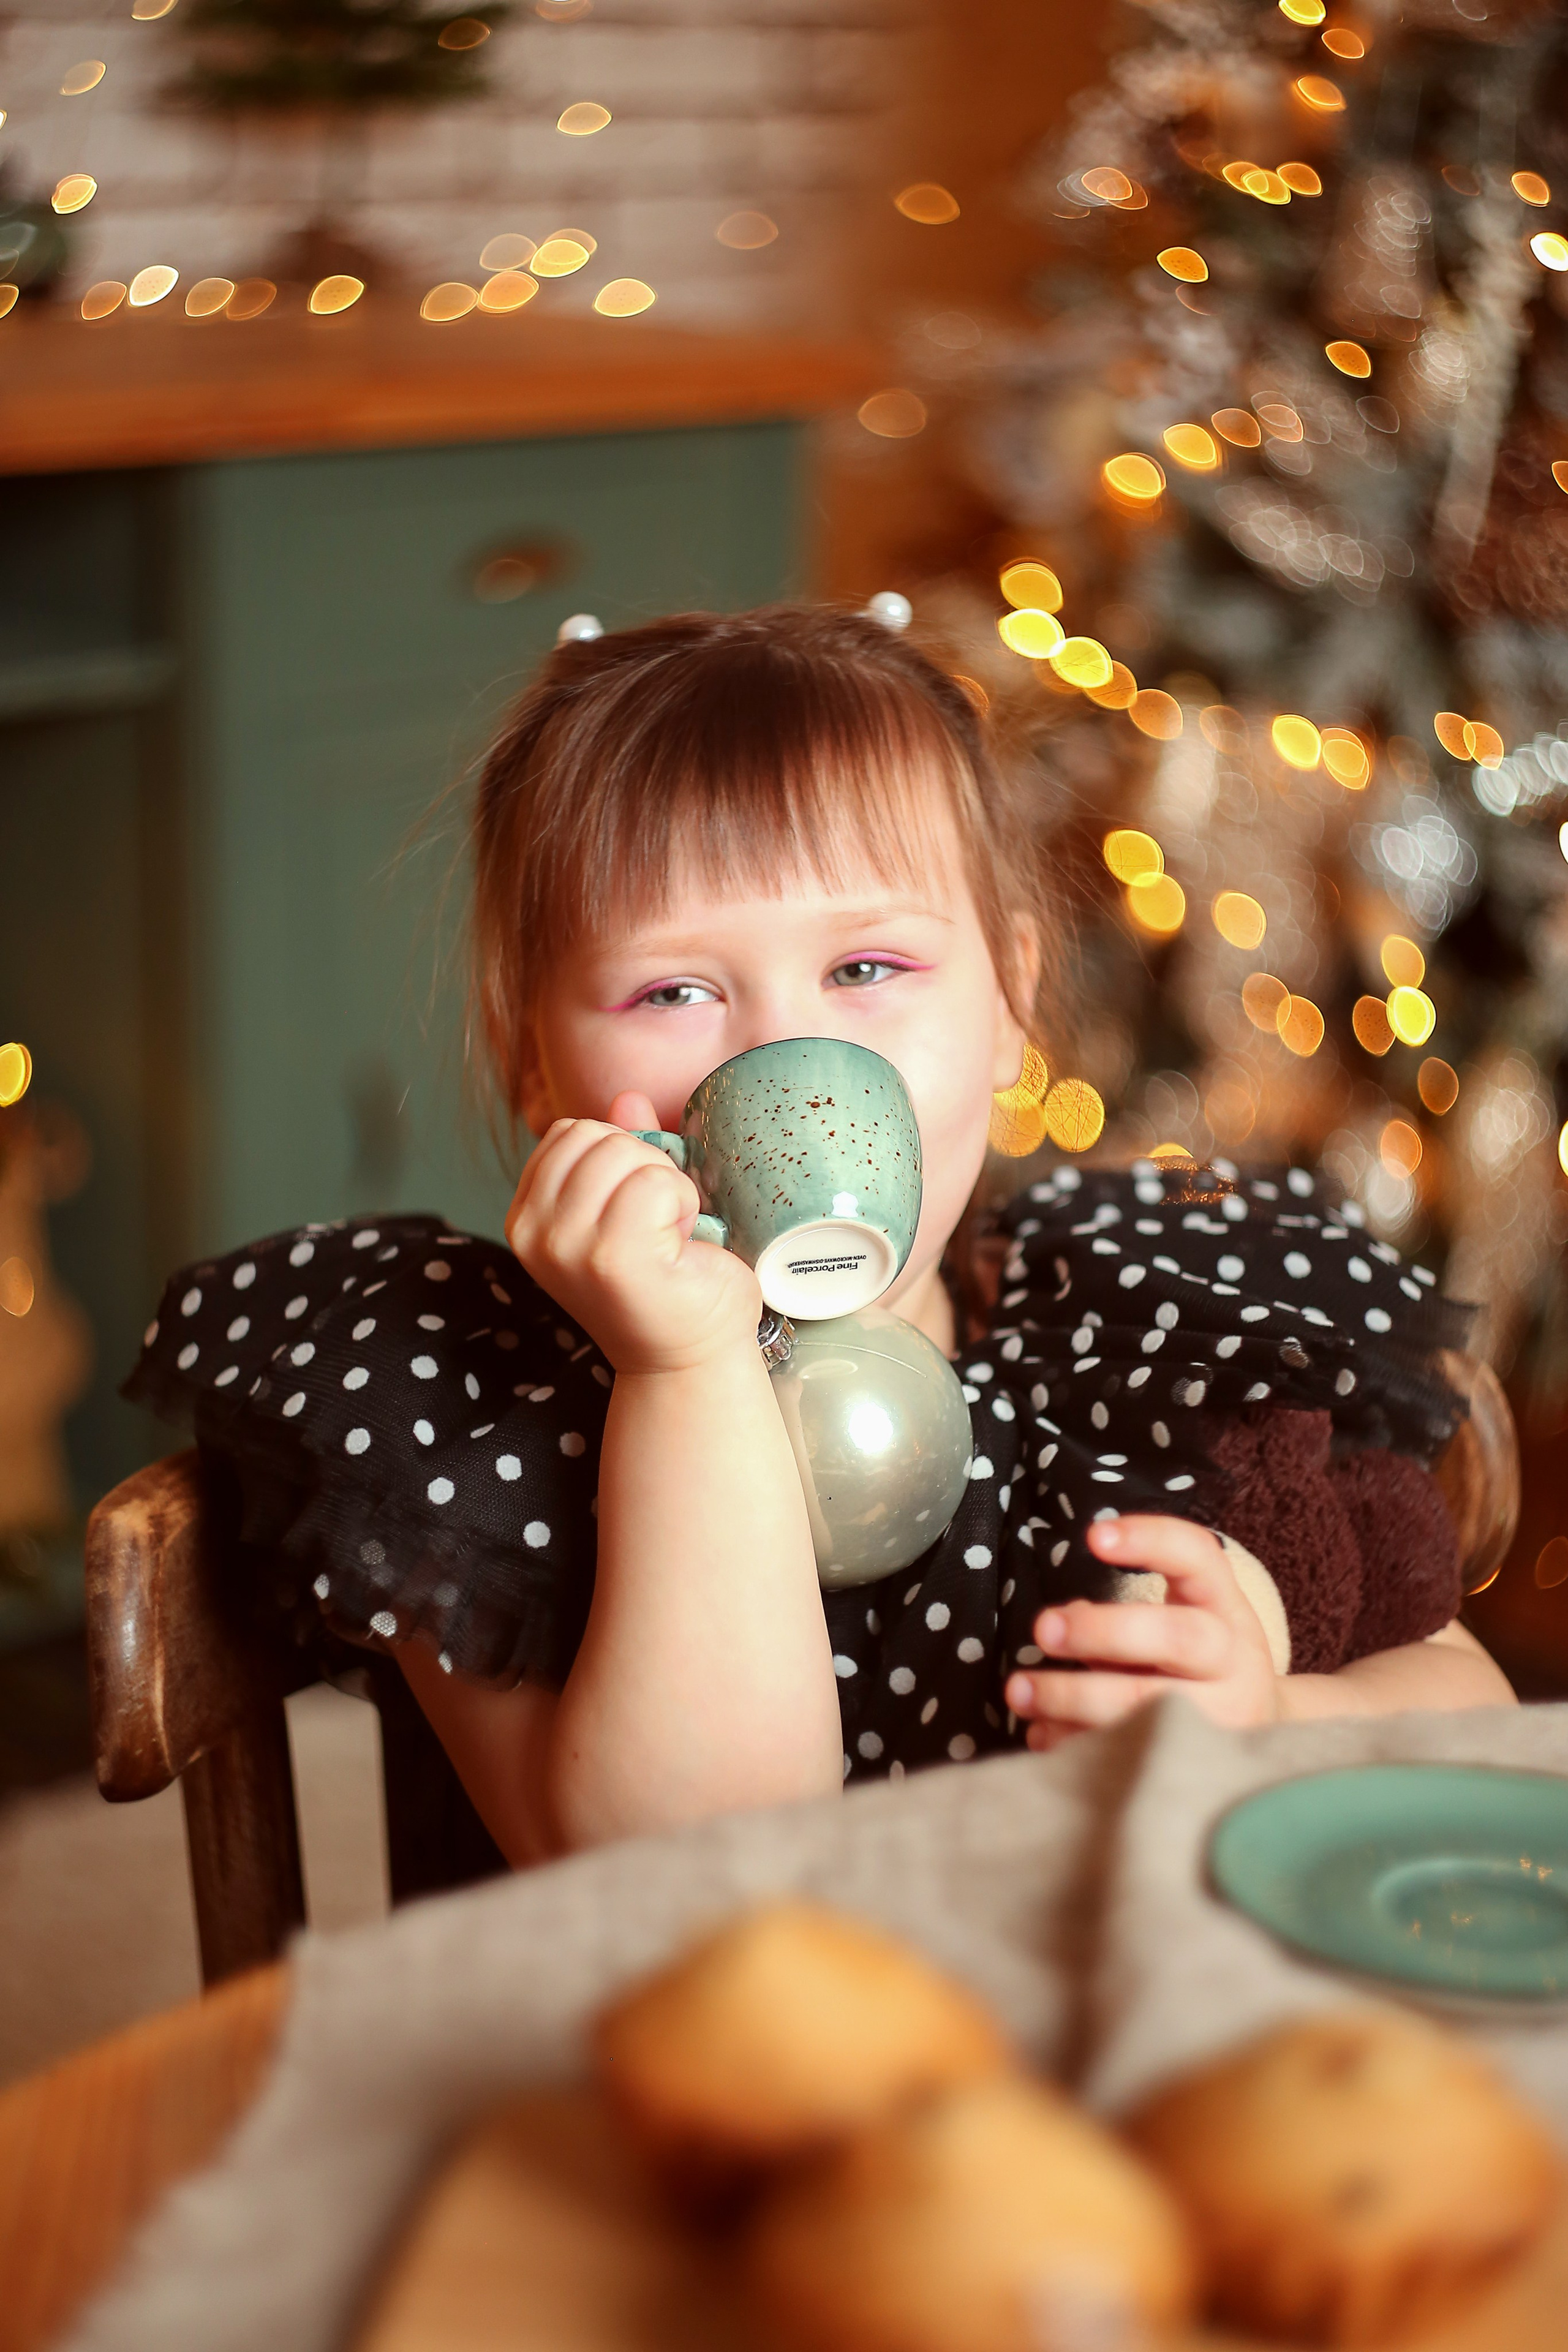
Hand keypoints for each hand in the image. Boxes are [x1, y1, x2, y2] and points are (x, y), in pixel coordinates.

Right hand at [506, 1092, 761, 1375]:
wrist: (690, 1354)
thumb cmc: (668, 1280)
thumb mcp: (634, 1203)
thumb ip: (626, 1149)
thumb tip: (627, 1097)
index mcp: (527, 1216)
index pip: (568, 1132)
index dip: (618, 1155)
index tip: (635, 1209)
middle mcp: (534, 1233)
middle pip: (594, 1135)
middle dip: (643, 1165)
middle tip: (658, 1223)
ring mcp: (568, 1247)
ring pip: (625, 1153)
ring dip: (666, 1185)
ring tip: (668, 1234)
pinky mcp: (612, 1259)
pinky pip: (654, 1182)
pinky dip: (682, 1202)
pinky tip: (680, 1243)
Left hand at [1005, 1515, 1280, 1751]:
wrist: (1255, 1741)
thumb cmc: (1199, 1670)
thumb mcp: (1184, 1624)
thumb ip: (1127, 1616)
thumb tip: (1064, 1620)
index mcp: (1227, 1613)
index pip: (1199, 1559)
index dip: (1151, 1540)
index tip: (1094, 1536)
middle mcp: (1233, 1665)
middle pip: (1178, 1637)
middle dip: (1104, 1631)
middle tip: (1043, 1628)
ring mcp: (1220, 1722)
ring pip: (1149, 1707)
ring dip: (1073, 1697)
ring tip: (1020, 1691)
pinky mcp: (1194, 1768)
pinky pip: (1127, 1756)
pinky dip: (1076, 1745)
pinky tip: (1042, 1736)